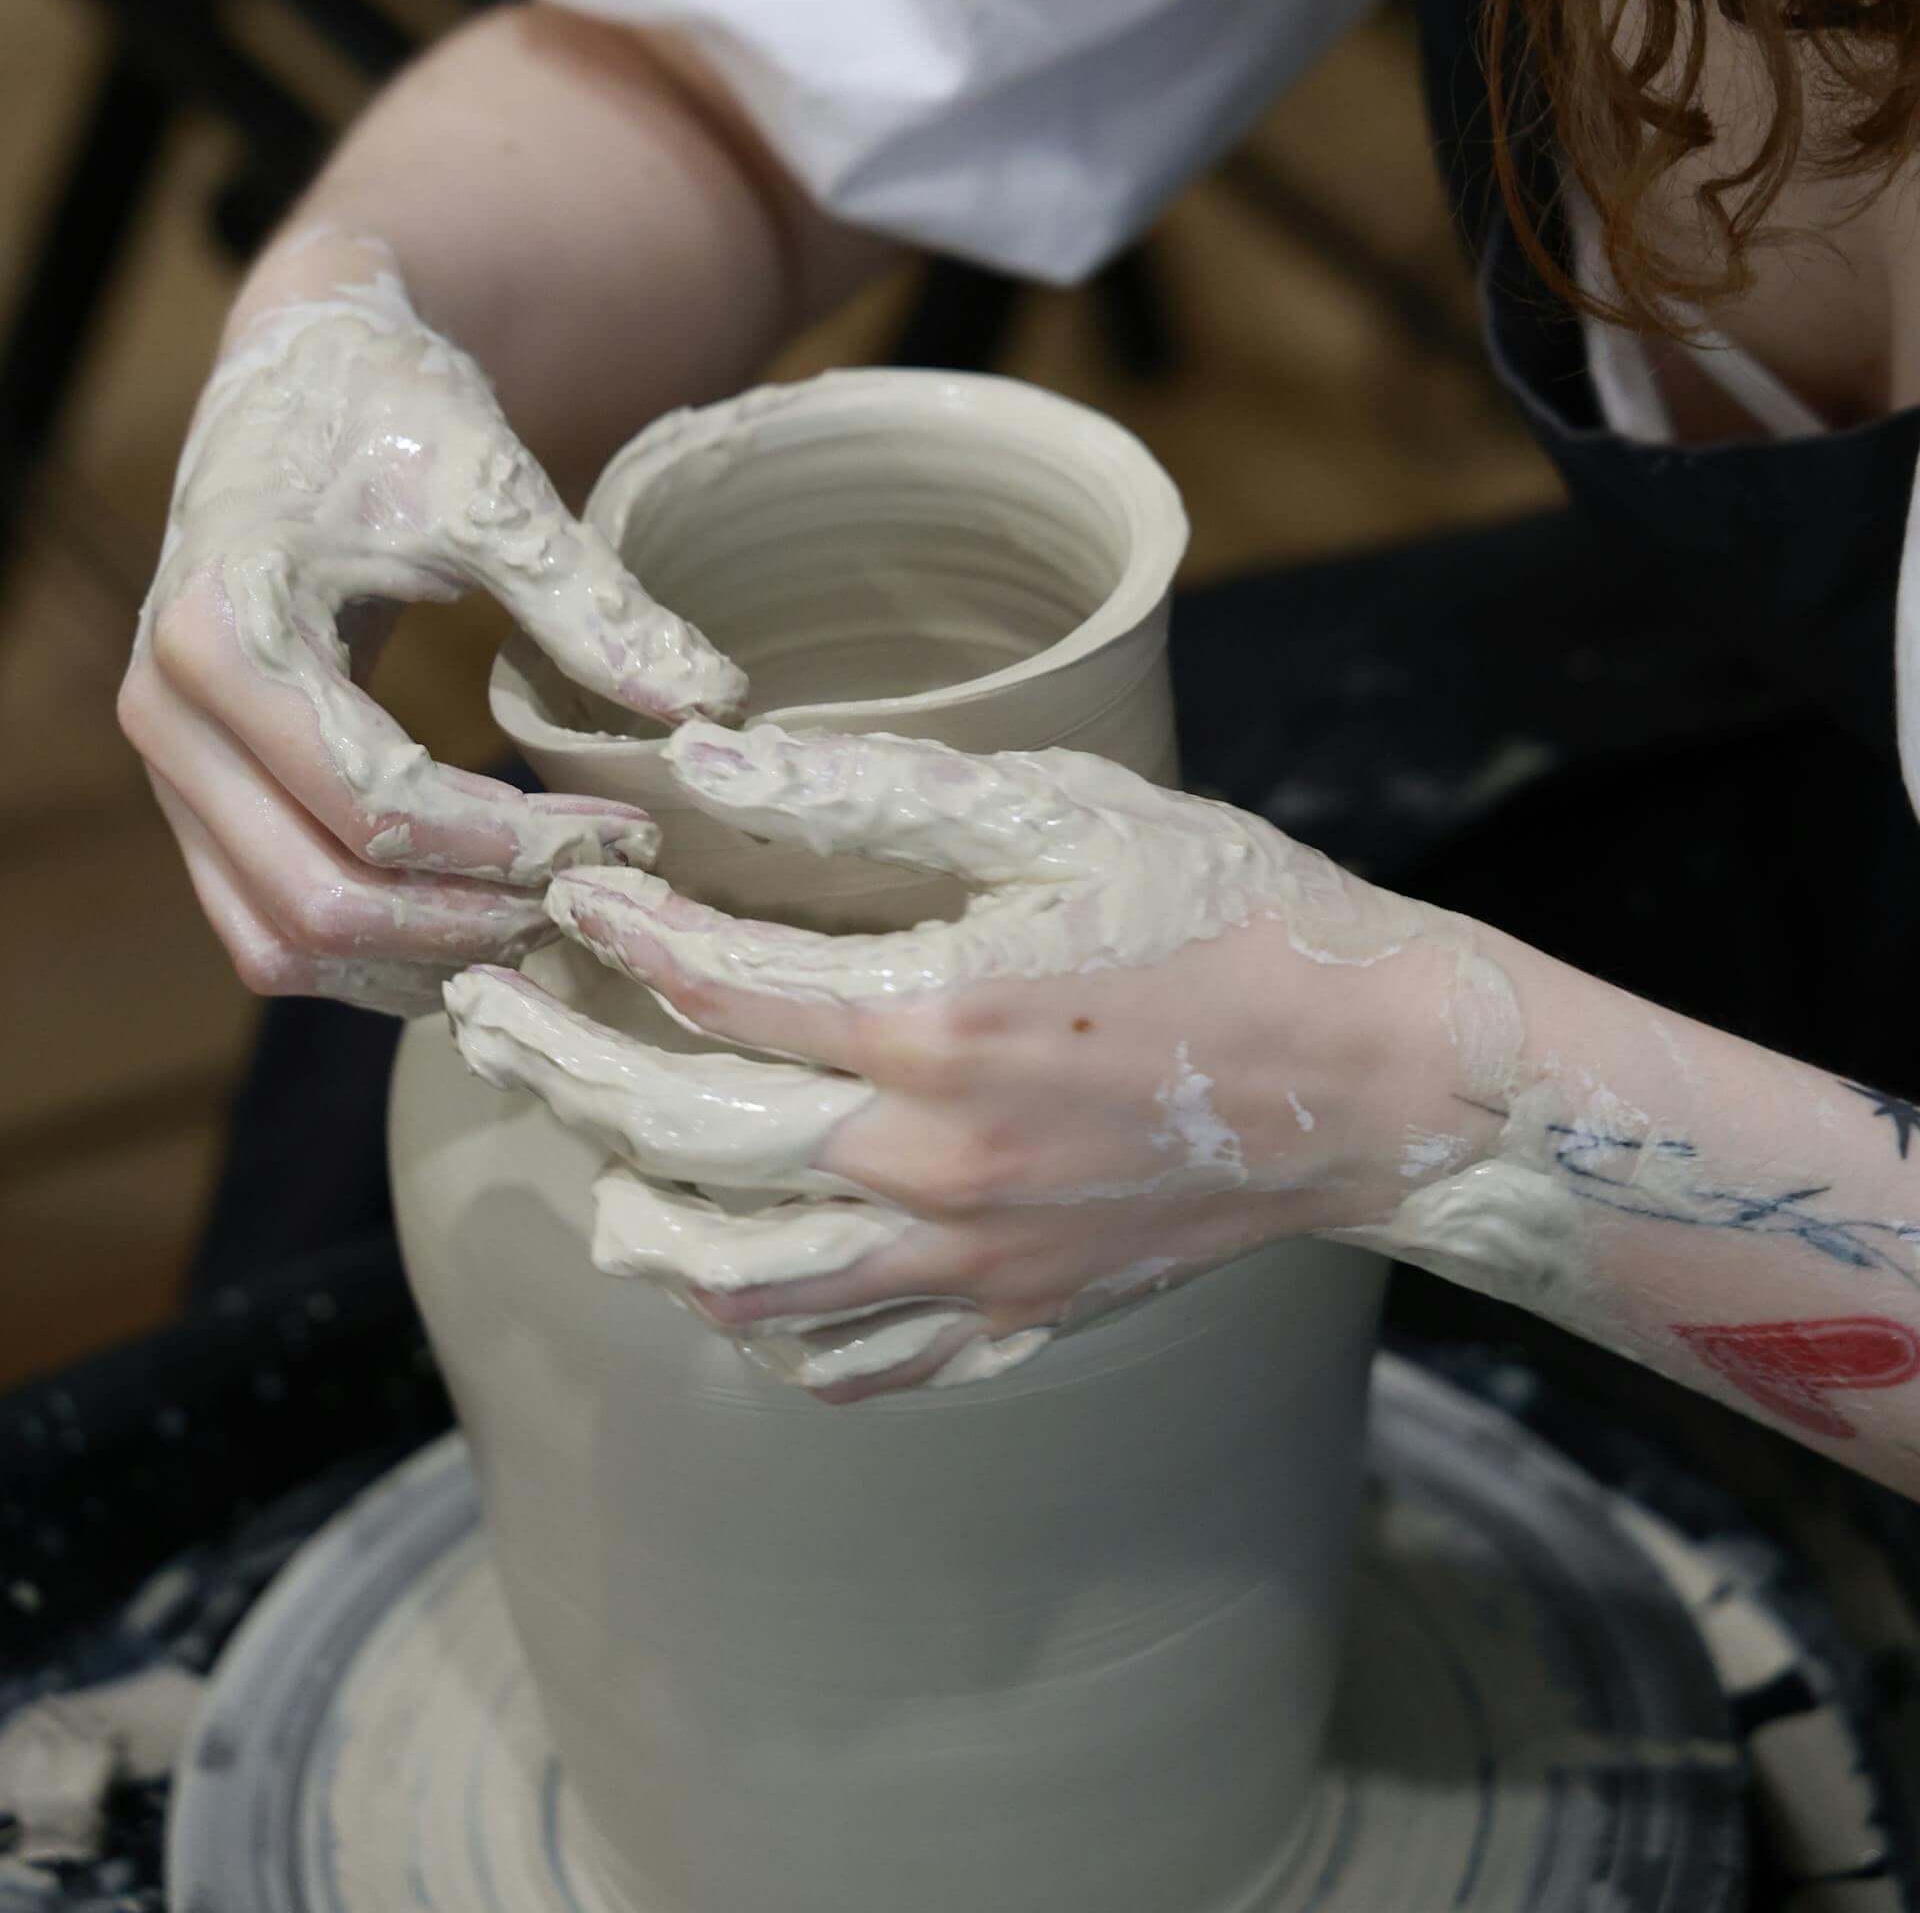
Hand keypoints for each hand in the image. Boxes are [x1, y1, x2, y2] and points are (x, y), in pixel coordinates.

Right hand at [121, 247, 744, 1012]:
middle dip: (473, 922)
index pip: (377, 803)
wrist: (303, 369)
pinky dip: (372, 951)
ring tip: (552, 922)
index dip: (514, 846)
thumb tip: (714, 707)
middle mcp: (167, 714)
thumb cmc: (393, 414)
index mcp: (225, 632)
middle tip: (599, 898)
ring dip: (420, 959)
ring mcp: (169, 763)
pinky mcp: (195, 790)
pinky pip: (265, 921)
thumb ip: (594, 604)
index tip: (629, 834)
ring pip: (280, 940)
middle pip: (319, 900)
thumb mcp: (494, 489)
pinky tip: (484, 918)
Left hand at [446, 719, 1499, 1397]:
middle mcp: (929, 1165)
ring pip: (730, 1281)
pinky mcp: (1010, 1323)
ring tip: (592, 1154)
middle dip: (556, 1070)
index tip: (567, 882)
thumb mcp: (1063, 809)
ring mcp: (967, 1266)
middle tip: (490, 1018)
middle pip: (676, 1137)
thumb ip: (874, 791)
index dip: (613, 927)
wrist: (1380, 1077)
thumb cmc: (1229, 909)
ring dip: (632, 1211)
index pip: (708, 983)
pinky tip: (729, 1265)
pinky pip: (842, 1363)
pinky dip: (755, 1325)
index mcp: (935, 1021)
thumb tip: (707, 757)